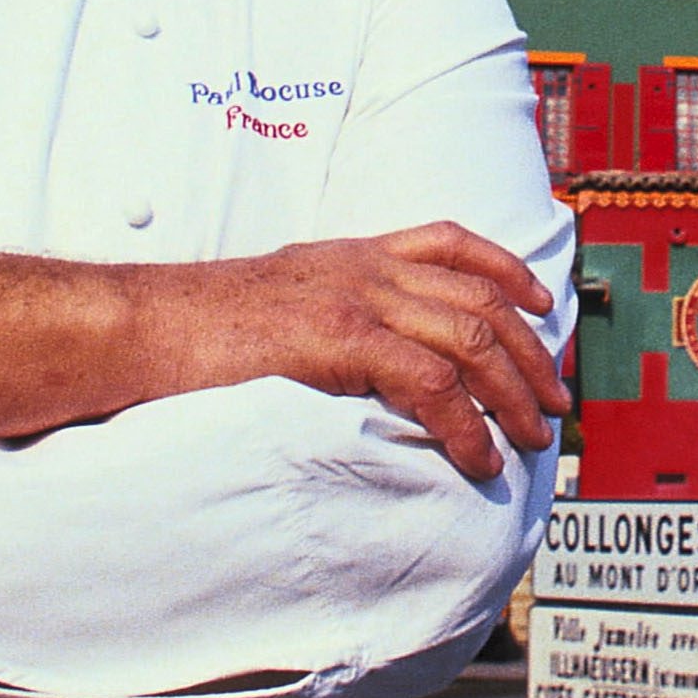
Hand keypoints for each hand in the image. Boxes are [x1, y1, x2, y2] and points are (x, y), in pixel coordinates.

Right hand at [144, 223, 572, 480]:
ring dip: (511, 393)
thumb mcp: (278, 304)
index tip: (543, 303)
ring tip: (530, 438)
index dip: (507, 267)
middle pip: (480, 296)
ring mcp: (354, 297)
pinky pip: (429, 382)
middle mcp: (363, 265)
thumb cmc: (195, 330)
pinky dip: (463, 424)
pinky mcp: (340, 338)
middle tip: (555, 400)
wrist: (142, 325)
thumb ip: (329, 317)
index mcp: (350, 253)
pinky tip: (476, 457)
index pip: (451, 240)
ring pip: (469, 336)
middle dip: (531, 350)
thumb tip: (364, 361)